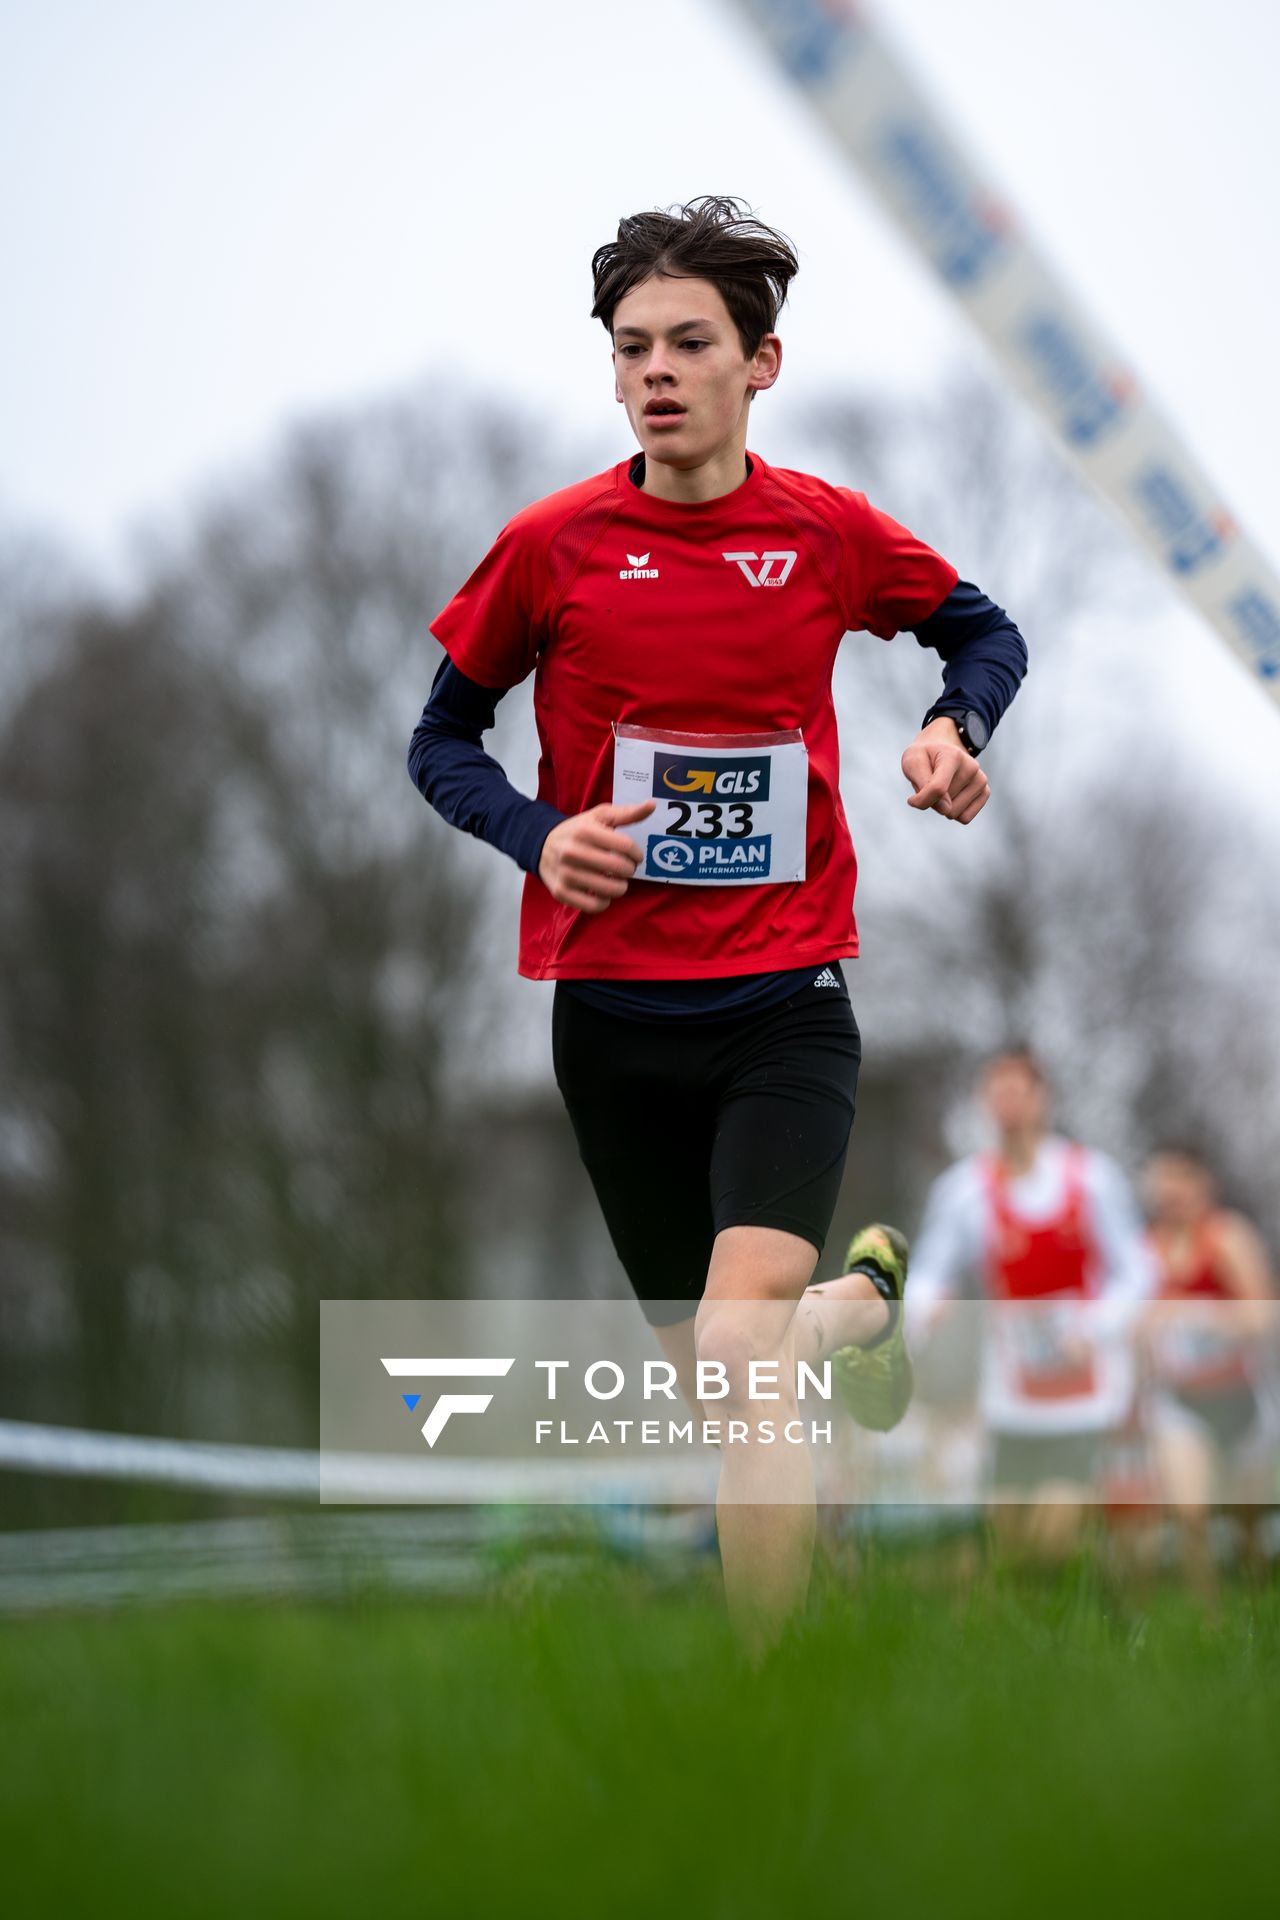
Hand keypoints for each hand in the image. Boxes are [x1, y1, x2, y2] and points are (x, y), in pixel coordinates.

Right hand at [538, 799, 655, 913]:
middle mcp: (572, 852)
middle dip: (629, 869)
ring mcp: (566, 874)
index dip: (637, 853)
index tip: (635, 855)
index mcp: (585, 831)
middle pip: (621, 868)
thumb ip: (627, 813)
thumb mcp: (600, 816)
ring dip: (620, 887)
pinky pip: (594, 906)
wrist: (542, 845)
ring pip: (611, 890)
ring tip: (615, 880)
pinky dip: (604, 902)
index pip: (626, 846)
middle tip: (624, 867)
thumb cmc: (578, 830)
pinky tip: (602, 892)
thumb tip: (652, 805)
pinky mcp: (561, 892)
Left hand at [902, 717, 989, 823]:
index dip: (921, 800)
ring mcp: (980, 780)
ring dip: (942, 807)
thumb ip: (924, 786)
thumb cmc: (924, 757)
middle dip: (932, 800)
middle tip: (931, 783)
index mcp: (953, 756)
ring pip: (954, 814)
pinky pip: (965, 818)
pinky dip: (954, 812)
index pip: (938, 789)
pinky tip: (952, 796)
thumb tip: (945, 810)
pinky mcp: (985, 792)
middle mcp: (971, 767)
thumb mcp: (913, 763)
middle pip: (944, 805)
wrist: (940, 748)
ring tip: (941, 788)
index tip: (911, 800)